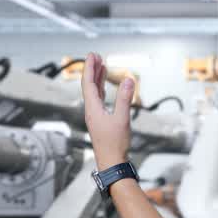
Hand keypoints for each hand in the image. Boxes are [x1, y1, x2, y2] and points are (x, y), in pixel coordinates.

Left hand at [81, 52, 134, 168]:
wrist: (112, 162)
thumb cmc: (115, 143)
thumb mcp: (122, 119)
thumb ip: (125, 99)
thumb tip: (129, 80)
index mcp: (92, 108)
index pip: (88, 83)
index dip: (90, 68)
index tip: (93, 56)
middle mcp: (91, 110)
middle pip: (89, 86)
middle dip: (93, 70)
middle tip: (97, 56)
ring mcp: (95, 115)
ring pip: (94, 92)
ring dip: (97, 79)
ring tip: (102, 67)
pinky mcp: (101, 120)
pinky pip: (99, 100)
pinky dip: (102, 89)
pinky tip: (106, 87)